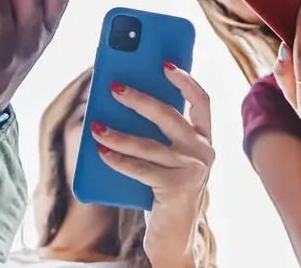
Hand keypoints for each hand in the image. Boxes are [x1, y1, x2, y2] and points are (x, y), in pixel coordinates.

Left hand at [91, 66, 213, 266]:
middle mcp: (204, 152)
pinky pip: (141, 170)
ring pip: (149, 145)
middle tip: (113, 88)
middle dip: (139, 99)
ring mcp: (192, 171)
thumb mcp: (168, 157)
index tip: (164, 63)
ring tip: (95, 126)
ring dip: (118, 134)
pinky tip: (101, 153)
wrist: (173, 237)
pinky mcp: (176, 190)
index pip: (202, 101)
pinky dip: (118, 161)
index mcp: (205, 138)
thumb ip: (159, 133)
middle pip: (170, 116)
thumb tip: (122, 100)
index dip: (184, 80)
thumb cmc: (165, 189)